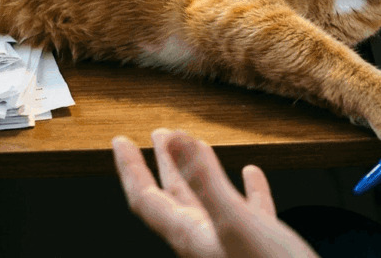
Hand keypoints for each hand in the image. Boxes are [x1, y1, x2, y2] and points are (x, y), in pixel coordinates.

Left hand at [112, 128, 319, 257]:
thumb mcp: (237, 223)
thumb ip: (205, 180)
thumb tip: (176, 140)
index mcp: (190, 237)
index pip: (146, 199)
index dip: (130, 169)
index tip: (120, 141)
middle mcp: (204, 242)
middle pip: (173, 198)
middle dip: (164, 164)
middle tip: (157, 135)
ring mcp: (231, 246)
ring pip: (208, 203)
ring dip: (200, 173)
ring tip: (198, 146)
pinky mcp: (260, 248)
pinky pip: (248, 212)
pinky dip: (247, 190)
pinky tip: (252, 175)